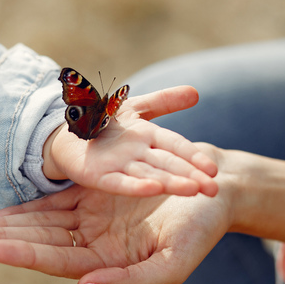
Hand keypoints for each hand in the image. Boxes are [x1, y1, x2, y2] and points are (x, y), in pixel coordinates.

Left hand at [0, 144, 284, 283]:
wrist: (211, 189)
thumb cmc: (199, 229)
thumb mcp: (173, 261)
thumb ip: (132, 281)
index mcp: (109, 261)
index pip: (57, 261)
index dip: (25, 253)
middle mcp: (94, 242)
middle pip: (41, 241)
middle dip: (4, 238)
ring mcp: (91, 216)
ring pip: (42, 221)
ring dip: (9, 221)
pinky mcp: (94, 191)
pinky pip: (56, 197)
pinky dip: (31, 200)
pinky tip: (6, 203)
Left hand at [42, 86, 217, 196]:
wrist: (69, 135)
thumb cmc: (104, 122)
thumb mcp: (135, 108)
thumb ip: (162, 101)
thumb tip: (195, 93)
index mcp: (149, 139)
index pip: (176, 147)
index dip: (194, 157)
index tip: (215, 170)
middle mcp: (138, 156)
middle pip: (168, 165)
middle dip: (191, 176)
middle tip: (214, 191)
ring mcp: (120, 168)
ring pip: (150, 176)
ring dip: (170, 183)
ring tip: (193, 190)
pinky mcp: (100, 177)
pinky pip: (120, 182)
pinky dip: (136, 186)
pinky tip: (154, 189)